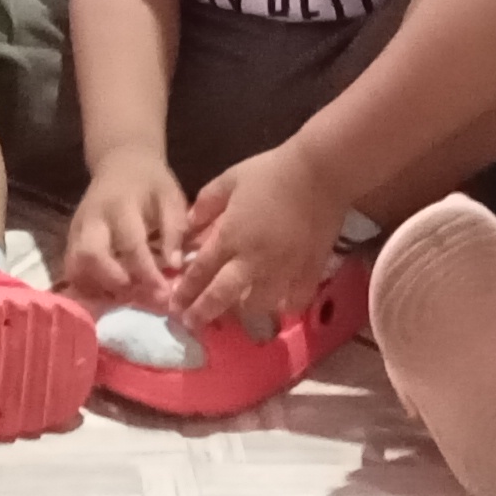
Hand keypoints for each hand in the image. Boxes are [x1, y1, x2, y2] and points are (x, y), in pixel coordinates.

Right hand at [62, 147, 189, 305]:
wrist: (121, 163)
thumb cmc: (151, 184)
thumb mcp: (171, 198)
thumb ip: (174, 230)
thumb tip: (174, 267)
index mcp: (119, 206)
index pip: (130, 244)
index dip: (147, 273)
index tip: (163, 295)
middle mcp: (92, 219)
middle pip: (89, 256)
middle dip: (112, 283)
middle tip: (138, 297)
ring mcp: (76, 230)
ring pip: (75, 267)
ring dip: (98, 289)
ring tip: (125, 298)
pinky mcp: (70, 240)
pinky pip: (72, 271)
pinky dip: (89, 287)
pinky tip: (111, 294)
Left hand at [170, 139, 345, 334]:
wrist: (321, 172)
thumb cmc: (272, 172)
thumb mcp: (230, 179)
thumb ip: (206, 203)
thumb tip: (189, 225)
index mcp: (231, 237)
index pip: (200, 271)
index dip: (185, 291)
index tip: (174, 305)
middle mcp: (253, 260)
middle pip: (222, 296)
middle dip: (202, 312)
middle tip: (191, 323)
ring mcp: (283, 270)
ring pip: (259, 306)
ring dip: (243, 313)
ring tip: (237, 313)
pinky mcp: (310, 272)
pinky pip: (295, 301)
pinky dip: (284, 307)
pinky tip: (278, 305)